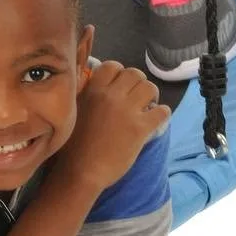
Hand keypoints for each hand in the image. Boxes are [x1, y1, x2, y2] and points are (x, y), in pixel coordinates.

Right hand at [55, 60, 169, 194]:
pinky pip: (161, 112)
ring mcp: (127, 111)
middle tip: (137, 96)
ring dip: (151, 95)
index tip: (120, 85)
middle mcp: (111, 95)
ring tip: (148, 105)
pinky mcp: (140, 129)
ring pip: (149, 88)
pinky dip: (163, 113)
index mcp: (93, 89)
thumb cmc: (72, 141)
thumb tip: (93, 82)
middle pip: (134, 73)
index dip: (119, 74)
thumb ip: (85, 93)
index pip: (113, 66)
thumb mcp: (74, 108)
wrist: (81, 169)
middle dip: (138, 82)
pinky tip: (158, 118)